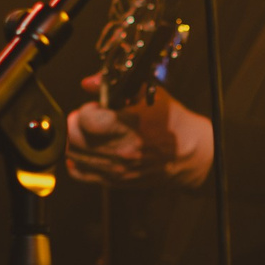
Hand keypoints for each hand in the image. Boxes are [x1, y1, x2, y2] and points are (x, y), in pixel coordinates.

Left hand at [65, 77, 213, 187]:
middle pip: (75, 138)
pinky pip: (80, 174)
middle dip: (77, 124)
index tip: (96, 107)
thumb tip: (89, 83)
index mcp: (131, 127)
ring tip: (90, 133)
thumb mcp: (150, 95)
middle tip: (89, 119)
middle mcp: (121, 151)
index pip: (86, 120)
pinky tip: (88, 150)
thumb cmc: (171, 122)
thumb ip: (115, 86)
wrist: (189, 154)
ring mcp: (116, 170)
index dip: (87, 110)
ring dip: (76, 141)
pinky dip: (77, 161)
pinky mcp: (115, 182)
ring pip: (74, 156)